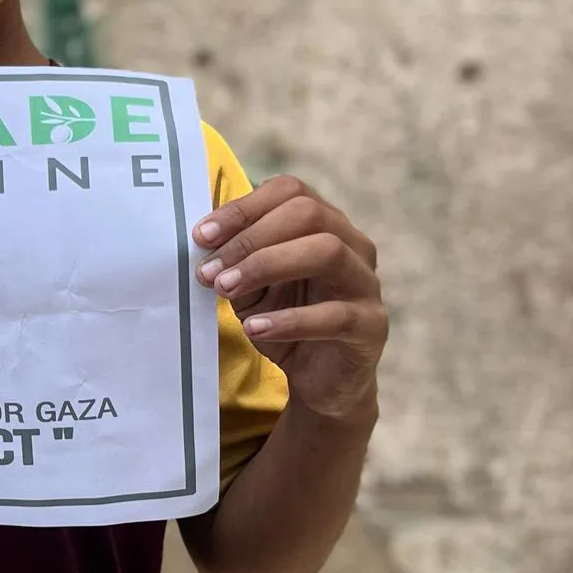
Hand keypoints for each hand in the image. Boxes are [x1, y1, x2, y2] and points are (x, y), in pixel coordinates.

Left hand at [194, 176, 384, 422]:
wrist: (320, 381)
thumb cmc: (284, 322)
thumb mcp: (251, 288)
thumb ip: (235, 262)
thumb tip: (200, 242)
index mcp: (325, 224)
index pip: (290, 191)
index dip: (243, 208)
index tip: (201, 236)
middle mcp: (353, 244)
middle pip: (309, 214)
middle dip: (251, 238)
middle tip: (210, 270)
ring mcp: (366, 283)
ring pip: (328, 252)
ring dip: (268, 266)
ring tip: (226, 291)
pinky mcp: (371, 326)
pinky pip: (334, 315)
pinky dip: (289, 320)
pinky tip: (255, 328)